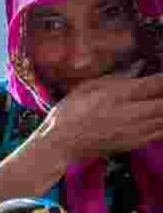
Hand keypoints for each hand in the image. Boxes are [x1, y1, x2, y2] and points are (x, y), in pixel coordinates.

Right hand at [43, 61, 162, 162]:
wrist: (59, 145)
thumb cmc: (68, 114)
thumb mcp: (87, 88)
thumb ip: (116, 77)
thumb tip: (139, 67)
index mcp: (119, 95)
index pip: (157, 83)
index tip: (160, 79)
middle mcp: (130, 113)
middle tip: (159, 93)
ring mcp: (134, 131)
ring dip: (162, 111)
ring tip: (156, 105)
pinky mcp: (134, 143)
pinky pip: (159, 134)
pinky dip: (161, 125)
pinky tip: (155, 119)